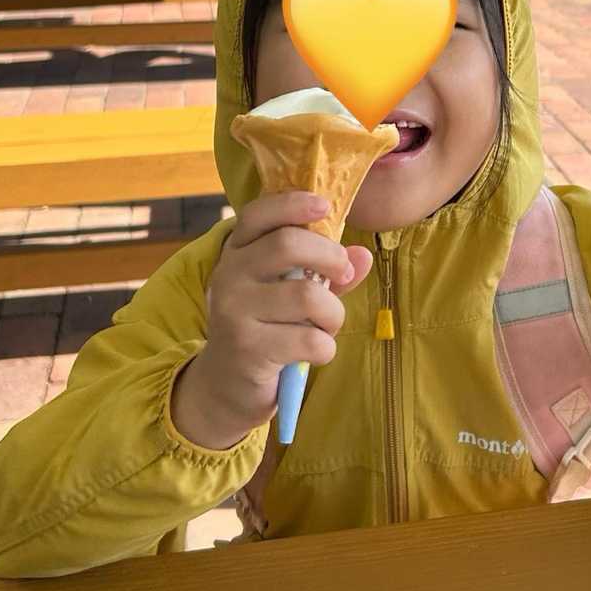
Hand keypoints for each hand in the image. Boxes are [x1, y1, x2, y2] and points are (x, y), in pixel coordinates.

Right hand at [172, 191, 372, 447]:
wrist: (227, 386)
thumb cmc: (267, 328)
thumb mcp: (292, 292)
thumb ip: (326, 272)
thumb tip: (363, 256)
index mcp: (237, 252)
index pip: (258, 213)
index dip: (293, 204)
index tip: (325, 206)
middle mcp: (229, 275)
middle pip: (289, 245)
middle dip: (331, 258)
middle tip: (343, 275)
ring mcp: (233, 311)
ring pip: (307, 296)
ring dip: (333, 314)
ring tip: (328, 326)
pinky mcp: (247, 348)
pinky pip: (309, 339)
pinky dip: (326, 348)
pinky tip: (316, 352)